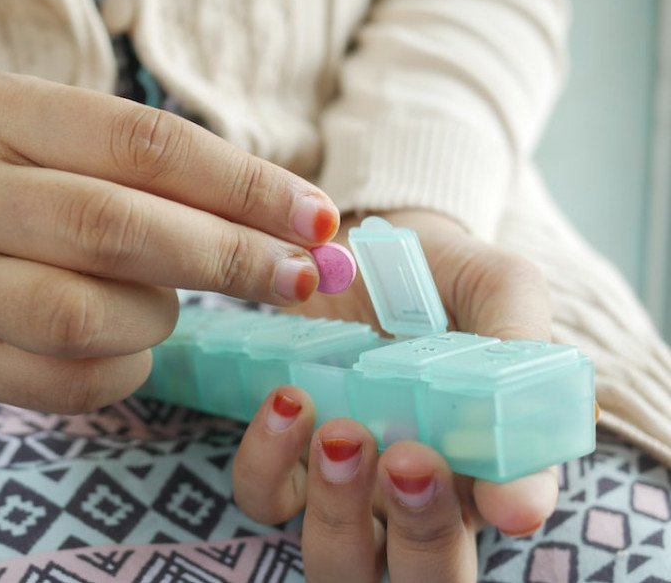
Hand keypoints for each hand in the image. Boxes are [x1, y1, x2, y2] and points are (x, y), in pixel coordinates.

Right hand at [0, 73, 338, 412]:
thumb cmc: (51, 188)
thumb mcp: (99, 154)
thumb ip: (192, 183)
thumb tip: (315, 232)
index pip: (141, 143)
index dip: (242, 185)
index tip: (316, 219)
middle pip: (110, 227)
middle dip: (224, 257)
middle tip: (295, 278)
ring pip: (79, 316)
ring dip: (155, 318)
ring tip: (164, 305)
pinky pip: (64, 381)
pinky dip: (124, 370)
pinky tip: (129, 346)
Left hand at [232, 210, 558, 581]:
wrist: (357, 241)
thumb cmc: (440, 273)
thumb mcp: (496, 288)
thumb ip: (518, 348)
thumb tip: (525, 474)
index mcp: (487, 457)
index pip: (510, 513)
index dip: (508, 512)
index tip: (499, 495)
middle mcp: (417, 490)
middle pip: (425, 575)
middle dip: (422, 537)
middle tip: (410, 461)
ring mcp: (345, 483)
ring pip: (338, 558)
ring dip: (338, 510)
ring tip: (341, 431)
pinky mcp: (285, 456)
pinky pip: (265, 498)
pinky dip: (268, 464)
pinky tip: (287, 400)